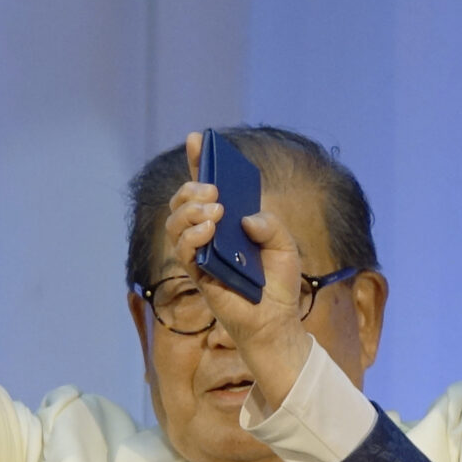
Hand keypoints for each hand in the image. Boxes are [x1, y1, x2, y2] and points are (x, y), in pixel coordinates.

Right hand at [163, 135, 314, 412]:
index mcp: (229, 222)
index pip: (208, 188)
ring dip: (190, 210)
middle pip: (185, 202)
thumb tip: (246, 217)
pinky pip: (184, 250)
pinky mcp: (198, 274)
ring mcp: (201, 254)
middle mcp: (210, 234)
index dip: (199, 162)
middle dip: (193, 188)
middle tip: (214, 191)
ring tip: (214, 210)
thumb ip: (270, 225)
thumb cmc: (279, 284)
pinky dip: (192, 235)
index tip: (197, 139)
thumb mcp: (285, 246)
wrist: (276, 322)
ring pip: (176, 223)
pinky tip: (208, 229)